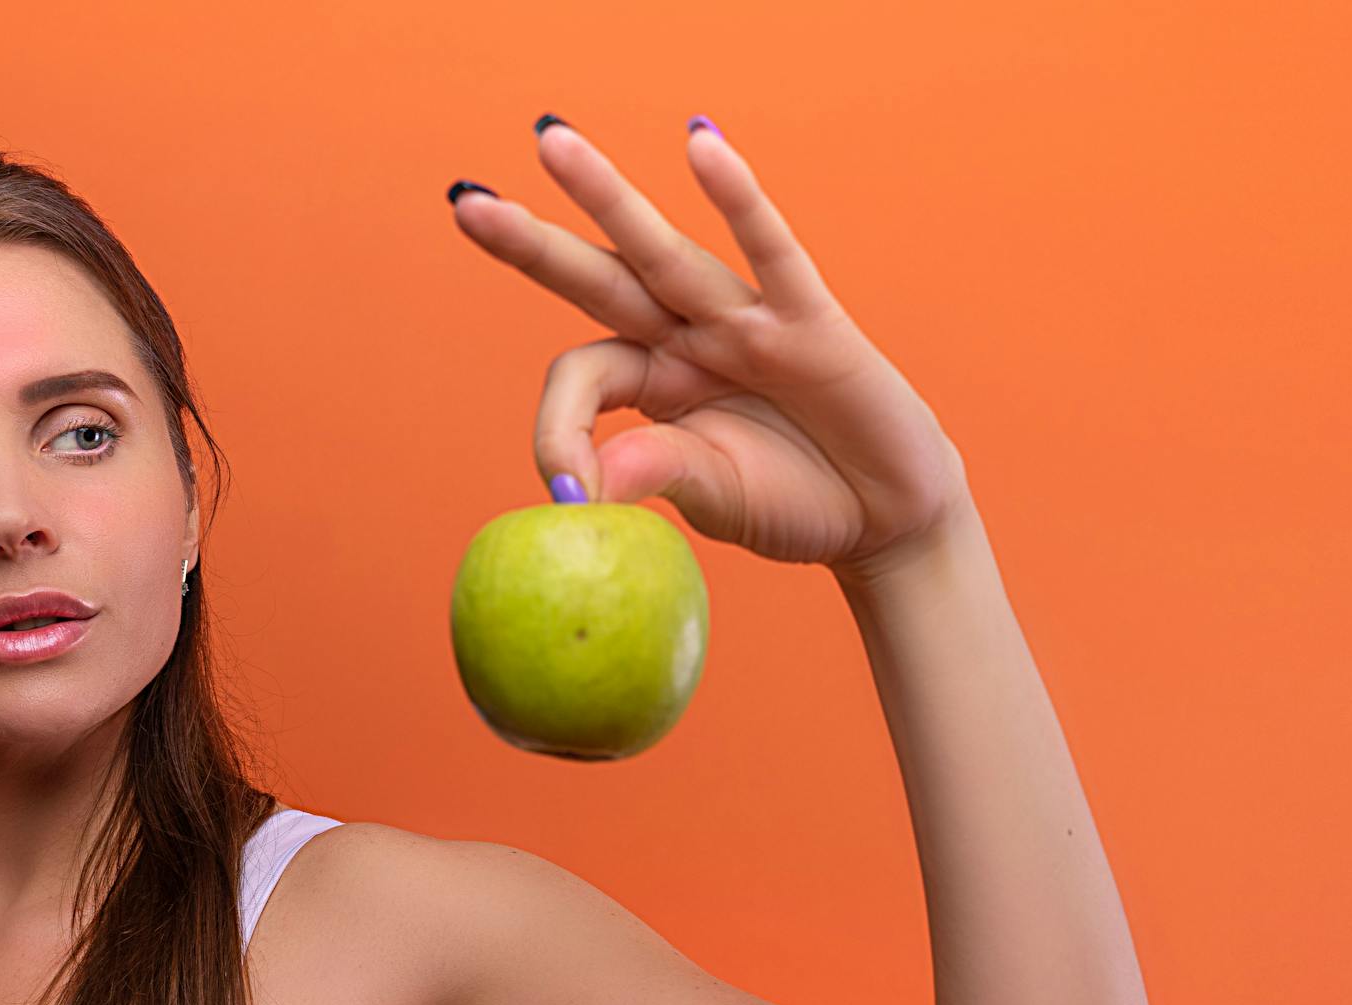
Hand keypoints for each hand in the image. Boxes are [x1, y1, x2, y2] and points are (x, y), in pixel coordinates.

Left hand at [450, 116, 973, 583]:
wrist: (886, 514)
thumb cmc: (796, 500)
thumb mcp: (714, 496)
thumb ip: (652, 475)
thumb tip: (582, 487)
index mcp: (654, 381)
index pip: (582, 376)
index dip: (559, 428)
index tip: (563, 487)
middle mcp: (690, 336)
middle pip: (599, 280)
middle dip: (533, 243)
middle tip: (465, 204)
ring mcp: (746, 321)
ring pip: (664, 254)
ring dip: (606, 197)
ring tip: (551, 143)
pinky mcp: (810, 320)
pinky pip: (769, 251)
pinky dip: (738, 199)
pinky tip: (701, 145)